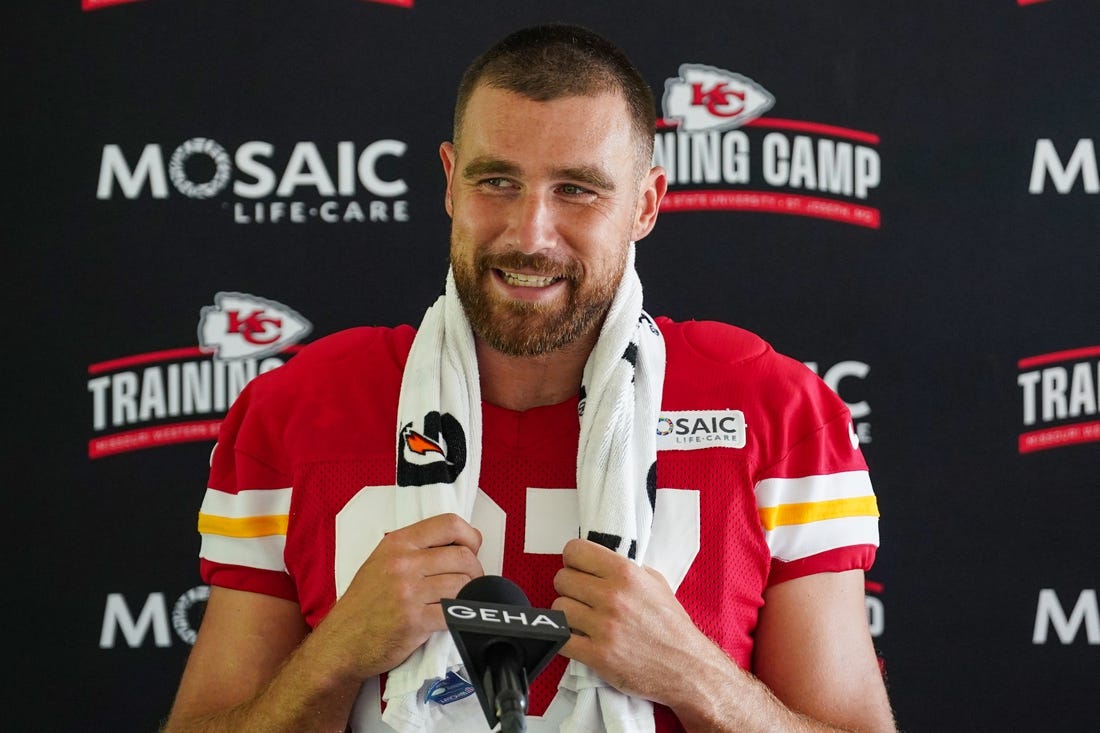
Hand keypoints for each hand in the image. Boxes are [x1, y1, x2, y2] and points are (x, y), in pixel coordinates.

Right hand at [318, 513, 483, 680]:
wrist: (341, 642)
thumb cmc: (363, 604)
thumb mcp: (382, 562)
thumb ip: (416, 550)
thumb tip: (458, 545)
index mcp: (398, 543)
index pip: (449, 524)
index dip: (469, 536)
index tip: (471, 549)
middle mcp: (403, 563)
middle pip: (462, 556)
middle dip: (474, 570)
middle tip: (469, 582)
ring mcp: (408, 592)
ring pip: (463, 584)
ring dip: (469, 595)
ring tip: (459, 601)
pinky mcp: (415, 621)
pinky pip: (454, 612)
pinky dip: (459, 615)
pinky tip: (450, 617)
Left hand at [551, 538, 718, 707]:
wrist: (686, 667)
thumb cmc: (671, 626)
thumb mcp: (655, 583)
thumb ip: (626, 569)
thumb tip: (598, 561)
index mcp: (626, 573)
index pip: (575, 551)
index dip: (573, 560)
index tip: (579, 569)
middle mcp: (613, 596)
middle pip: (562, 579)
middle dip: (570, 588)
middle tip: (582, 598)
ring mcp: (604, 627)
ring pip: (559, 608)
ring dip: (567, 614)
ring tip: (582, 620)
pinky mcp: (598, 656)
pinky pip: (562, 639)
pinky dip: (565, 639)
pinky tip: (579, 638)